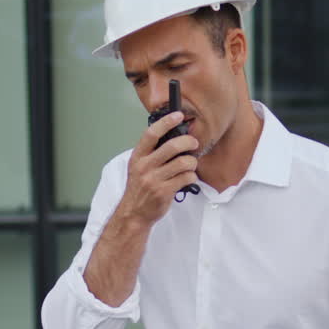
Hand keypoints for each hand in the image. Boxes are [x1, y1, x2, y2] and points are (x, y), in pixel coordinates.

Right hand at [116, 111, 198, 225]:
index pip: (151, 134)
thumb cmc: (140, 188)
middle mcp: (144, 166)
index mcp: (138, 157)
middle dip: (188, 142)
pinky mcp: (164, 192)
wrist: (134, 212)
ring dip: (192, 162)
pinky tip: (187, 178)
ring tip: (190, 165)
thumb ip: (152, 153)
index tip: (178, 115)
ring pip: (183, 162)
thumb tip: (173, 135)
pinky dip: (191, 177)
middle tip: (193, 143)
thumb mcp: (139, 167)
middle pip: (172, 146)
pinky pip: (186, 178)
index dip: (166, 122)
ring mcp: (154, 179)